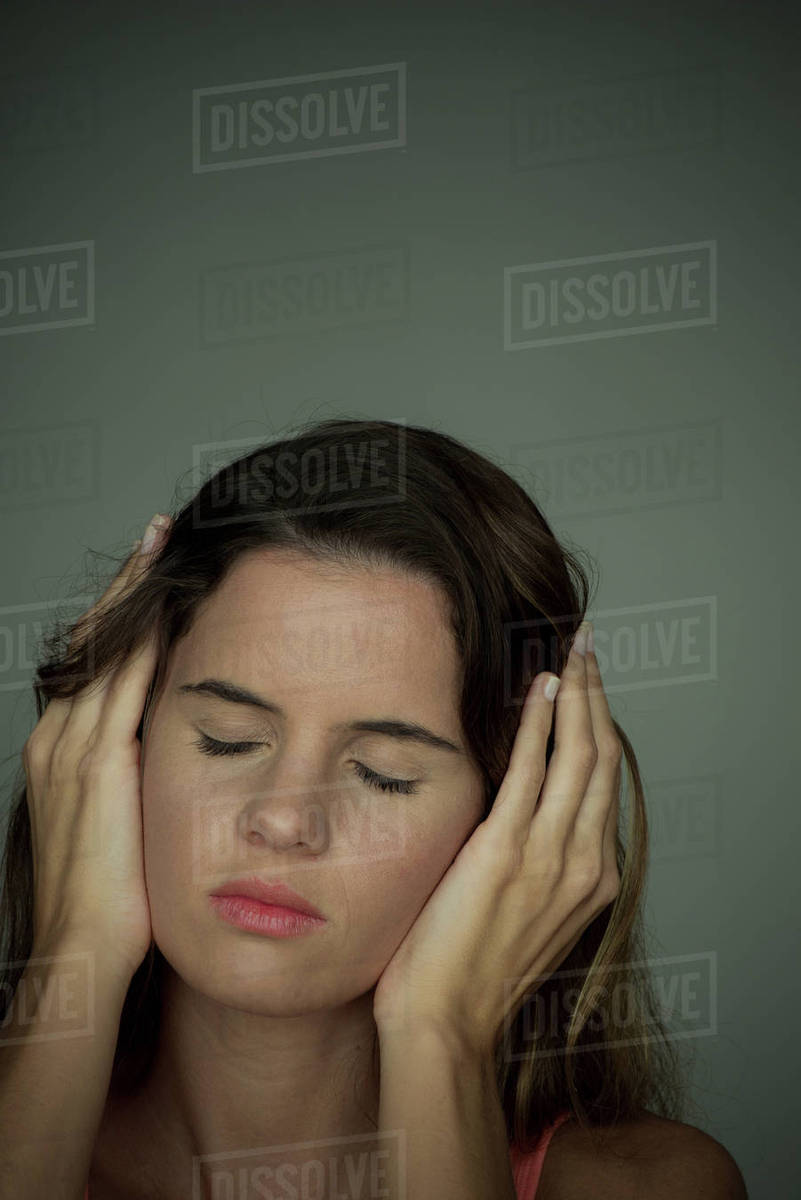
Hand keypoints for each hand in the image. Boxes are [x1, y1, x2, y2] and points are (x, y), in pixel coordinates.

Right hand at [22, 514, 170, 980]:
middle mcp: (59, 735)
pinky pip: (123, 682)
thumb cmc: (111, 895)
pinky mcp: (99, 763)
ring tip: (162, 548)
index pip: (92, 659)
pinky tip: (166, 603)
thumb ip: (137, 772)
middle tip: (157, 535)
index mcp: (60, 746)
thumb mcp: (120, 817)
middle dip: (124, 583)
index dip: (120, 613)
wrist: (83, 946)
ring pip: (105, 647)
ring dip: (133, 593)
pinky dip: (142, 637)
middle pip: (93, 638)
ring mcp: (73, 745)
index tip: (150, 573)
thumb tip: (175, 744)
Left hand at [372, 621, 622, 1054]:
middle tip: (588, 650)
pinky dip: (541, 721)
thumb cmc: (469, 971)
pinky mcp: (507, 850)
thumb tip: (513, 810)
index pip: (605, 784)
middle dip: (598, 696)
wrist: (445, 1021)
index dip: (600, 728)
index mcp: (593, 878)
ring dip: (577, 695)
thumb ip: (532, 859)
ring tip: (571, 653)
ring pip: (581, 755)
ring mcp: (550, 856)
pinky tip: (540, 687)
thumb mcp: (522, 911)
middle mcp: (584, 863)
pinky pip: (533, 769)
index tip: (588, 689)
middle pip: (603, 758)